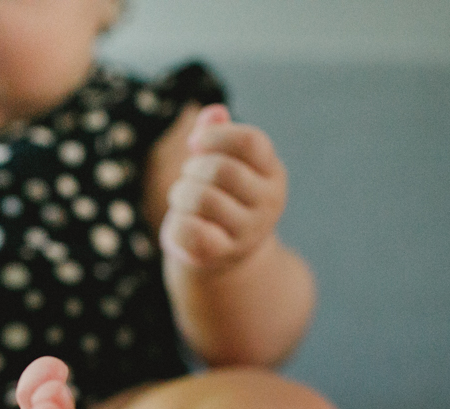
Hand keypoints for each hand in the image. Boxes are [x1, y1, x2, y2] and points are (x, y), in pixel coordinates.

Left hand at [161, 104, 286, 272]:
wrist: (222, 250)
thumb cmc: (220, 194)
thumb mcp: (223, 160)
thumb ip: (217, 133)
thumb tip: (214, 114)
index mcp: (272, 172)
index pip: (250, 142)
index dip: (215, 136)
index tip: (196, 144)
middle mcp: (268, 202)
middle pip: (221, 170)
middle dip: (193, 168)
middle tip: (188, 176)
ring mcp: (248, 231)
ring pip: (202, 199)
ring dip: (180, 194)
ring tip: (182, 198)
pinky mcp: (222, 253)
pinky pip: (191, 231)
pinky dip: (176, 222)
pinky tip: (181, 221)